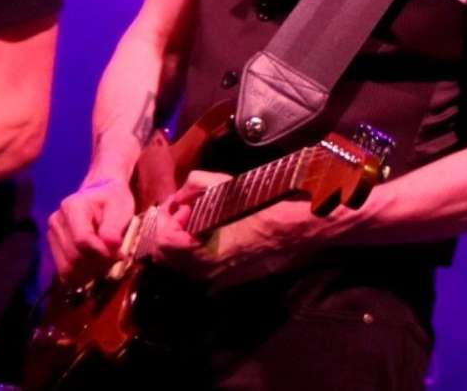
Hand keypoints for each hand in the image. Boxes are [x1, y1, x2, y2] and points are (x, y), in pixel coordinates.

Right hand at [46, 175, 134, 281]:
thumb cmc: (113, 200)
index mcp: (72, 206)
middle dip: (98, 263)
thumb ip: (114, 227)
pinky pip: (64, 272)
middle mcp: (57, 220)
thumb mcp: (120, 207)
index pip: (82, 240)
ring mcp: (52, 235)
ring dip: (90, 271)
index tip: (119, 253)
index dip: (101, 252)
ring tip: (106, 260)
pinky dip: (82, 274)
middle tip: (116, 257)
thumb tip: (110, 245)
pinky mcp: (53, 248)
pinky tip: (95, 265)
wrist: (101, 195)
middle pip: (74, 257)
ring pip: (67, 268)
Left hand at [155, 170, 321, 289]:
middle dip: (168, 229)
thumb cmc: (268, 207)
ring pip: (181, 264)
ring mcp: (220, 280)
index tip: (182, 204)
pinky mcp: (230, 279)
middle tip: (183, 208)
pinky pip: (199, 267)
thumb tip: (179, 194)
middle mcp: (209, 275)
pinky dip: (195, 249)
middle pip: (167, 258)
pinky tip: (209, 230)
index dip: (166, 219)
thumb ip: (196, 185)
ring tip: (195, 217)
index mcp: (207, 256)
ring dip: (180, 239)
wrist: (301, 229)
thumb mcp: (229, 188)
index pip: (165, 244)